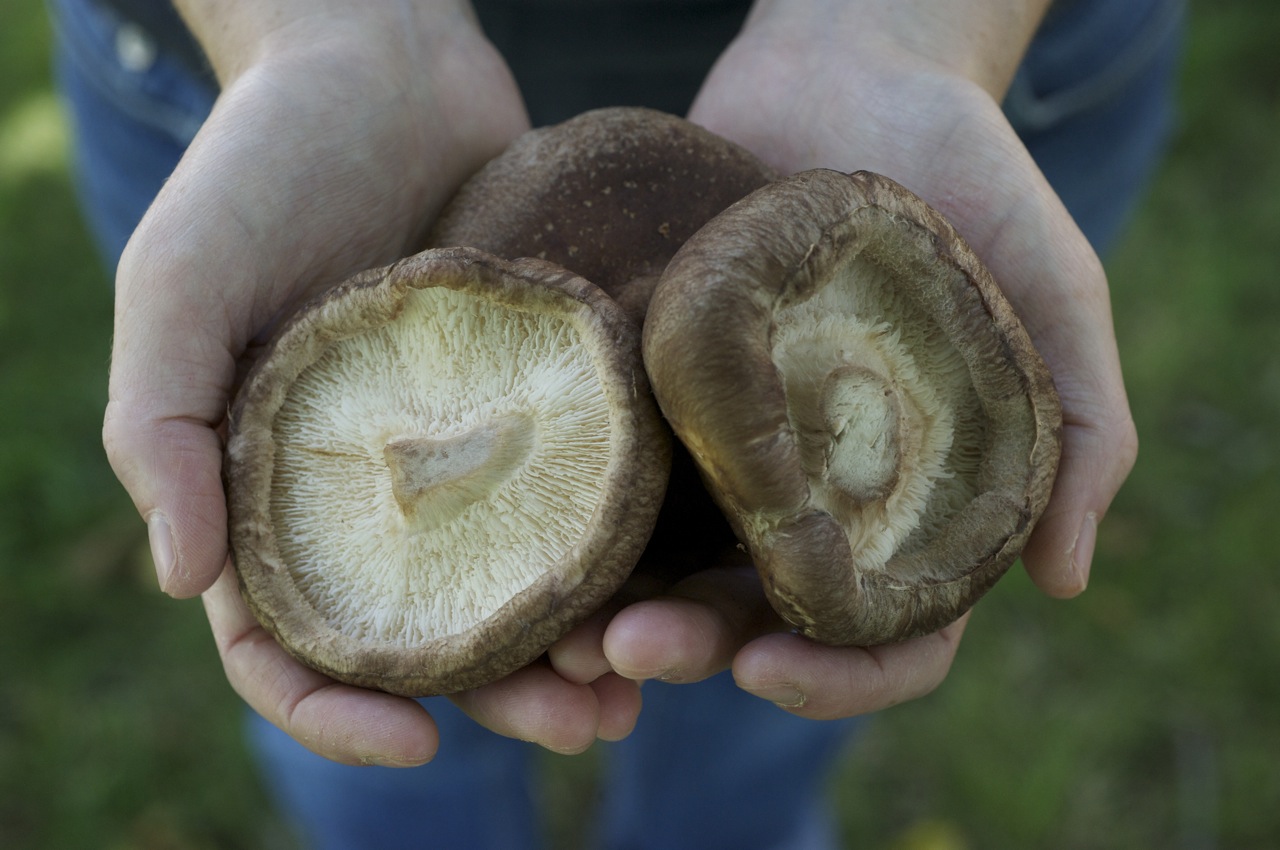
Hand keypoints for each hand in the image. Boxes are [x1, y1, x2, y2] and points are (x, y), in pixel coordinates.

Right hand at [102, 0, 637, 763]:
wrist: (380, 60)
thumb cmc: (259, 163)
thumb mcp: (181, 282)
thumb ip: (162, 425)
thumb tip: (186, 584)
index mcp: (276, 488)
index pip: (287, 638)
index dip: (336, 707)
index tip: (412, 745)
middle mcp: (376, 485)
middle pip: (428, 630)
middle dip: (497, 697)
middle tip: (584, 725)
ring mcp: (464, 444)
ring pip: (519, 578)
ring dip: (576, 642)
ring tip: (645, 680)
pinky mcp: (539, 393)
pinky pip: (580, 485)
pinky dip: (618, 541)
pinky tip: (675, 572)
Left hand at [603, 0, 1136, 715]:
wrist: (855, 71)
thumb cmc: (976, 177)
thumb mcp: (1055, 292)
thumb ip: (1082, 428)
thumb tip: (1065, 582)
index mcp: (908, 502)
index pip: (886, 633)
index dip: (840, 676)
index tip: (773, 669)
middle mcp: (814, 492)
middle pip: (756, 613)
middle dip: (696, 648)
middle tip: (629, 650)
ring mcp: (730, 443)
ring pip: (670, 559)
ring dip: (614, 606)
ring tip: (560, 627)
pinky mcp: (662, 384)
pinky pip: (614, 460)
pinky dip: (576, 509)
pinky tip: (528, 529)